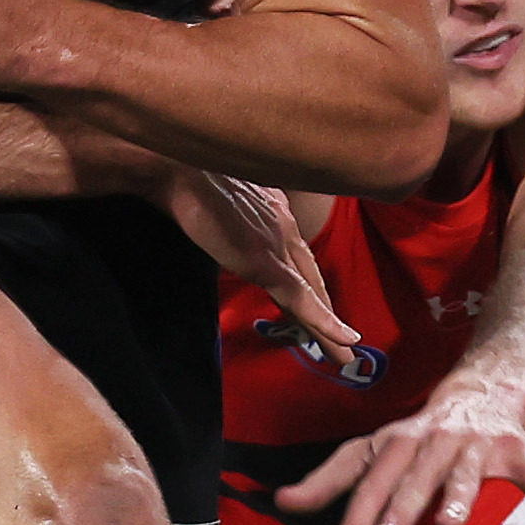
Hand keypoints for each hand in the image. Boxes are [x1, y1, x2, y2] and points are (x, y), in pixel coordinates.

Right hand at [166, 169, 359, 361]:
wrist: (180, 169)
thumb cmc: (190, 177)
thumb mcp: (218, 196)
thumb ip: (229, 211)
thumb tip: (217, 213)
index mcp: (275, 213)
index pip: (298, 258)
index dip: (310, 285)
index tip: (319, 307)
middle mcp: (284, 228)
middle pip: (311, 280)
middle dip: (326, 311)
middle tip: (343, 342)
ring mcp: (279, 246)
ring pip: (312, 296)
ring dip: (329, 328)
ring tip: (344, 355)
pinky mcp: (267, 263)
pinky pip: (302, 300)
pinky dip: (323, 323)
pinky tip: (343, 341)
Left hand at [276, 377, 524, 524]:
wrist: (483, 390)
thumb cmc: (417, 434)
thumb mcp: (371, 450)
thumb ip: (328, 480)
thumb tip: (281, 502)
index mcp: (394, 444)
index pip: (367, 482)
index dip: (353, 518)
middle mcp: (431, 442)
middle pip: (411, 480)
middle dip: (399, 508)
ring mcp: (473, 446)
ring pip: (464, 474)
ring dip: (457, 497)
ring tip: (449, 524)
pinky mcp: (512, 450)